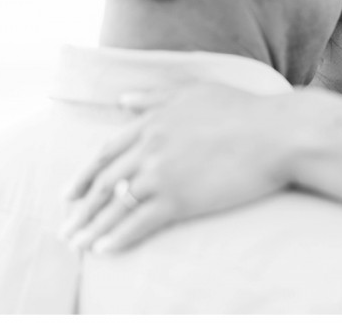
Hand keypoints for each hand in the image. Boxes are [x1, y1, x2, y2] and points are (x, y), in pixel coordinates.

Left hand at [58, 82, 294, 253]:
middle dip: (80, 209)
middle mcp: (150, 147)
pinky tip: (104, 249)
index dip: (84, 175)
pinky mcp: (180, 199)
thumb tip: (121, 100)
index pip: (106, 152)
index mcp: (152, 122)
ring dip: (91, 228)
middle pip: (104, 182)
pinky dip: (118, 238)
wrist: (277, 133)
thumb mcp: (195, 91)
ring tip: (76, 244)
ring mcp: (162, 174)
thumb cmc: (243, 110)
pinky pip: (139, 223)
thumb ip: (154, 95)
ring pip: (115, 205)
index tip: (69, 194)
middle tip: (65, 228)